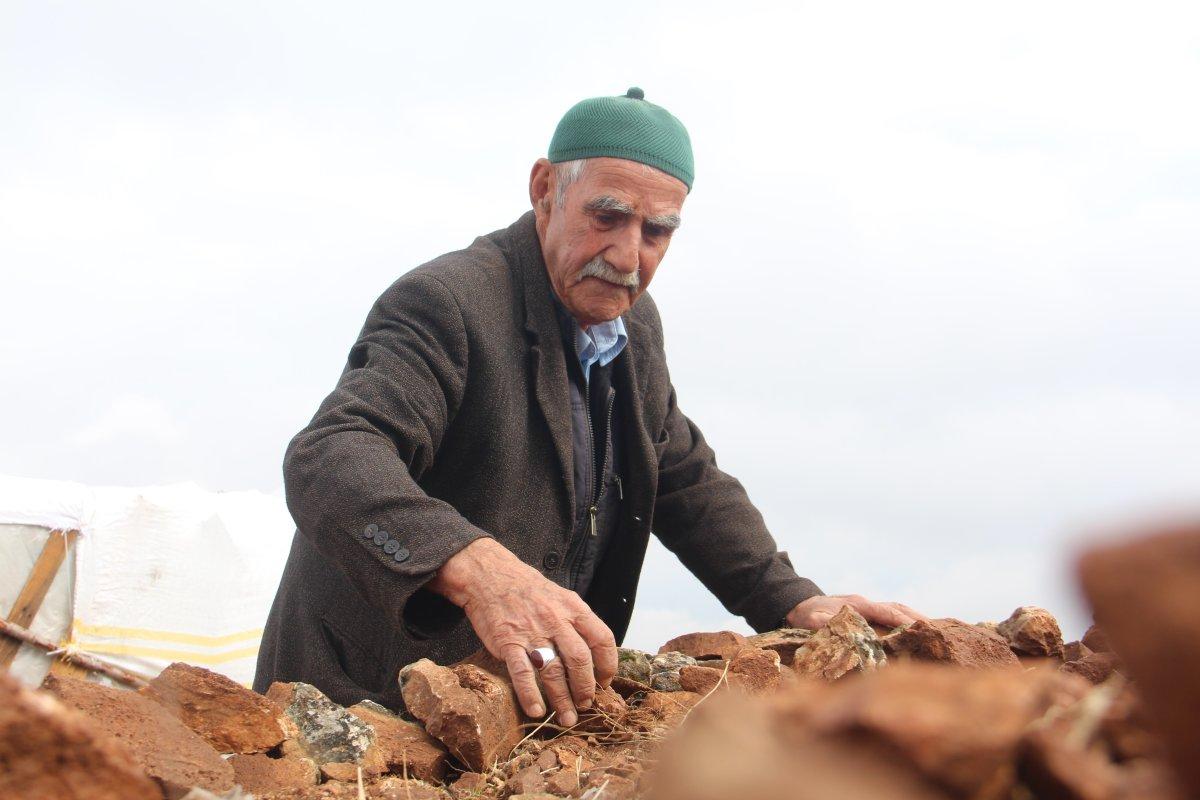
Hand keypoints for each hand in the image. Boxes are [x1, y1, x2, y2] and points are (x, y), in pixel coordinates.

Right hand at [427, 538, 617, 726]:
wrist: (490, 576)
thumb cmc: (528, 590)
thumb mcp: (560, 597)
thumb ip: (577, 622)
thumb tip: (595, 652)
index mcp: (573, 608)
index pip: (602, 639)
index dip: (608, 665)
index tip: (605, 682)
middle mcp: (556, 620)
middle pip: (580, 660)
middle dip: (585, 688)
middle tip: (586, 705)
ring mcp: (531, 631)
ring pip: (554, 671)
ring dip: (562, 699)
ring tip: (567, 718)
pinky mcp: (508, 641)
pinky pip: (522, 672)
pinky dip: (530, 695)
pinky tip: (537, 711)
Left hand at [787, 593, 927, 630]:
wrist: (800, 606)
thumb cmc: (807, 614)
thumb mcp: (811, 619)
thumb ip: (821, 623)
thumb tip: (831, 626)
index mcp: (858, 605)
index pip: (887, 611)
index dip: (905, 619)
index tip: (923, 628)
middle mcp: (867, 604)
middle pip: (898, 608)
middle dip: (918, 619)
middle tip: (940, 632)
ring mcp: (868, 607)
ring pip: (897, 609)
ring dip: (915, 619)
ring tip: (936, 632)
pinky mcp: (868, 613)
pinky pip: (892, 614)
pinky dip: (906, 620)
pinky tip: (917, 632)